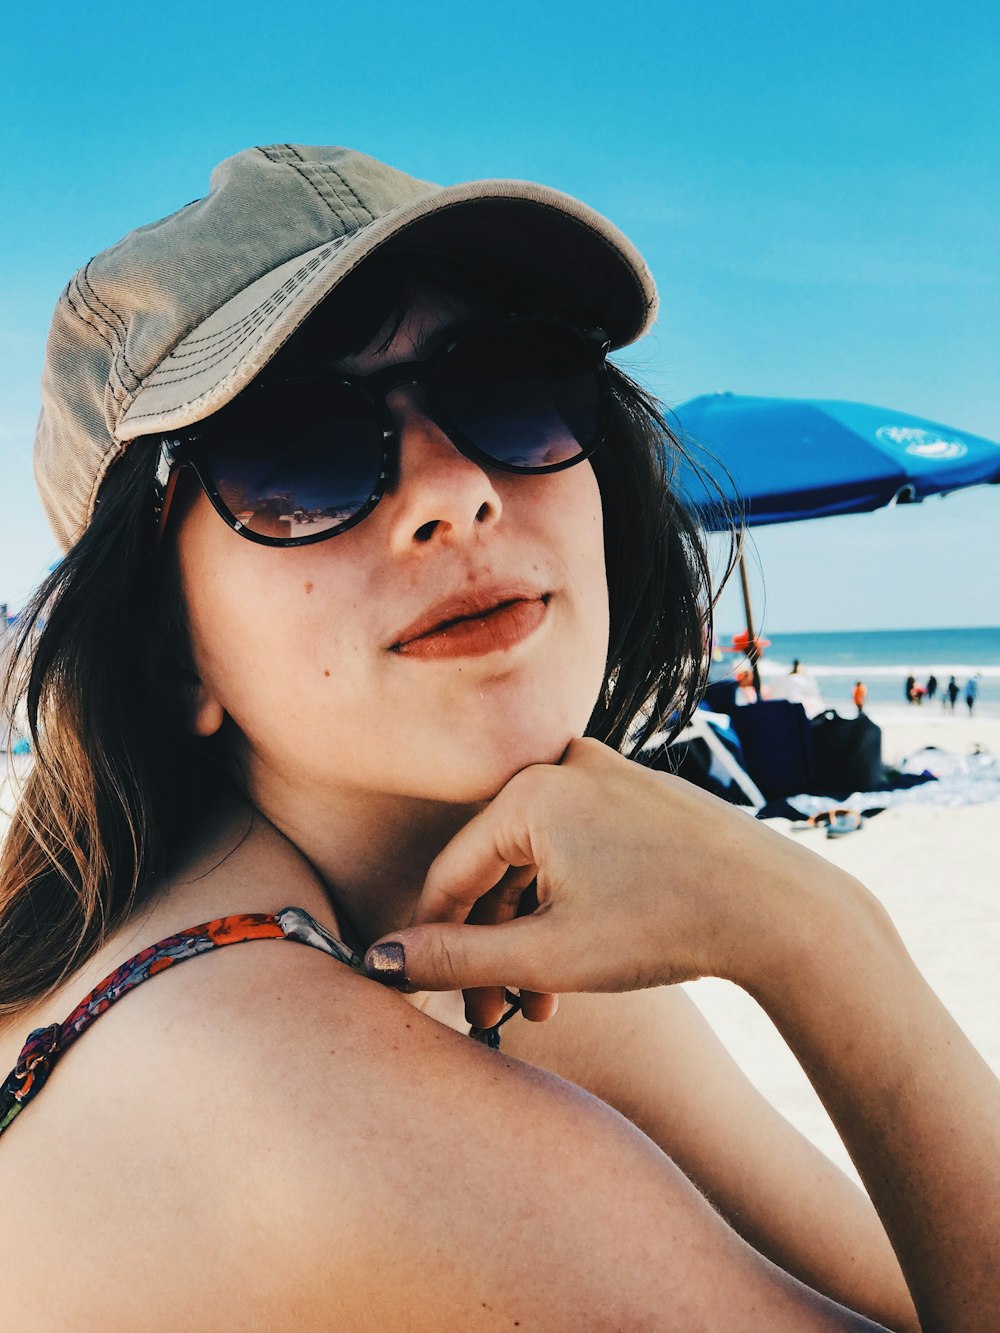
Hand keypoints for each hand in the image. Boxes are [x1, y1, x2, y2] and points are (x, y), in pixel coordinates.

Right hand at [366, 738, 843, 1016]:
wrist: (784, 911)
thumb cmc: (666, 924)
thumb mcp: (549, 954)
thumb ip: (457, 957)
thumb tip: (381, 959)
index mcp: (531, 790)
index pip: (451, 873)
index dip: (432, 941)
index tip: (427, 994)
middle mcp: (565, 766)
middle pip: (495, 869)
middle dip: (490, 948)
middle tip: (494, 1016)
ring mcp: (608, 775)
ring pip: (538, 863)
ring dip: (529, 934)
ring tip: (539, 1002)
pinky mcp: (639, 795)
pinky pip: (577, 849)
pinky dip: (567, 903)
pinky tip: (575, 959)